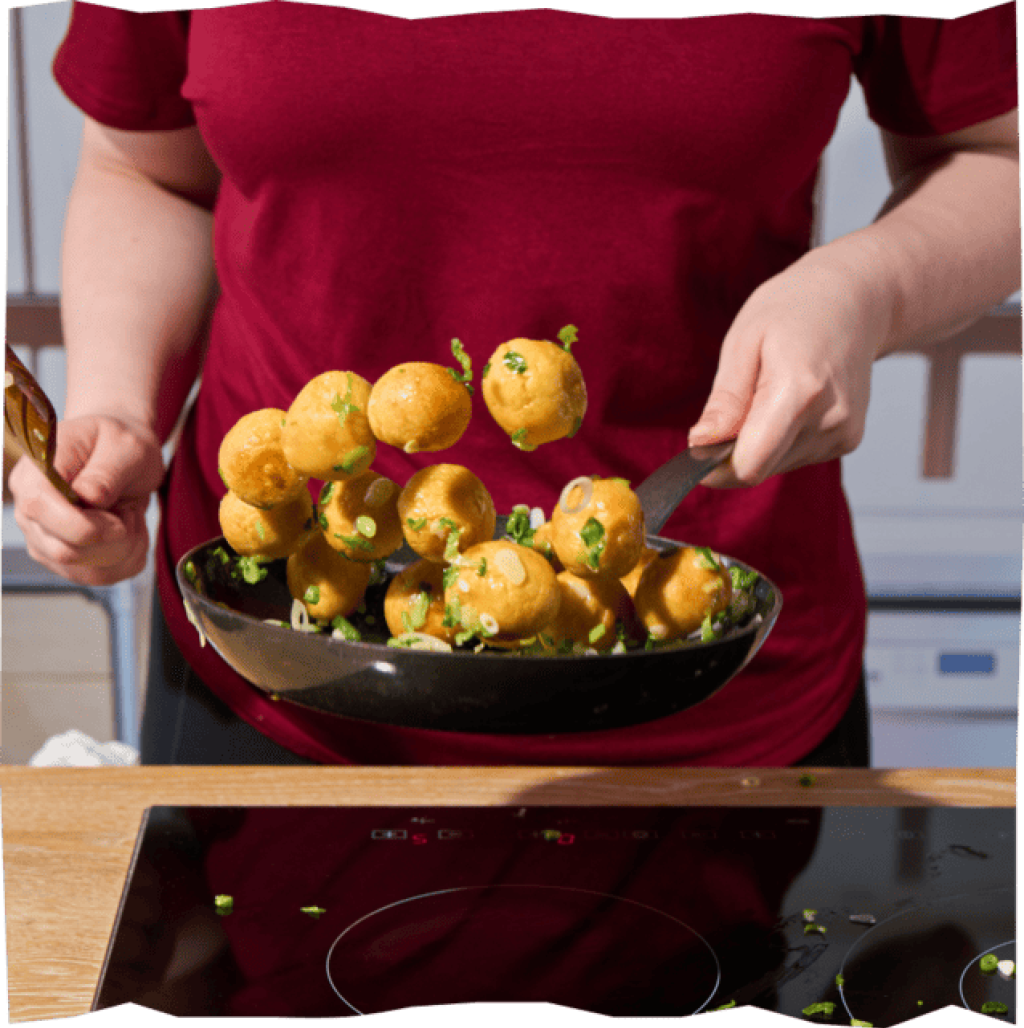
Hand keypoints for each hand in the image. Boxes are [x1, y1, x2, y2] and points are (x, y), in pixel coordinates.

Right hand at [8, 414, 165, 585]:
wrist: (122, 455)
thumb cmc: (120, 444)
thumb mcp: (126, 446)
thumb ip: (107, 471)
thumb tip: (88, 496)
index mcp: (35, 472)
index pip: (39, 508)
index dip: (82, 525)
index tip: (120, 519)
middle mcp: (29, 509)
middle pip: (63, 550)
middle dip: (112, 541)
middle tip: (130, 513)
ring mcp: (42, 537)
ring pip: (83, 570)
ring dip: (124, 551)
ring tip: (131, 518)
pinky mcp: (62, 557)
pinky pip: (97, 577)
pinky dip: (127, 561)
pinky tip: (132, 535)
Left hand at [688, 249, 891, 486]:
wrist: (853, 300)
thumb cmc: (793, 310)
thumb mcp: (744, 342)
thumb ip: (725, 400)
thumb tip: (700, 443)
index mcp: (799, 391)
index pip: (749, 465)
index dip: (715, 468)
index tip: (696, 450)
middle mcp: (828, 419)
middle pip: (760, 469)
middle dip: (733, 451)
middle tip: (734, 404)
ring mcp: (844, 433)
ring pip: (776, 465)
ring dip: (758, 443)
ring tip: (768, 393)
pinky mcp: (848, 439)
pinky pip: (795, 456)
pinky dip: (779, 439)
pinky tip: (788, 401)